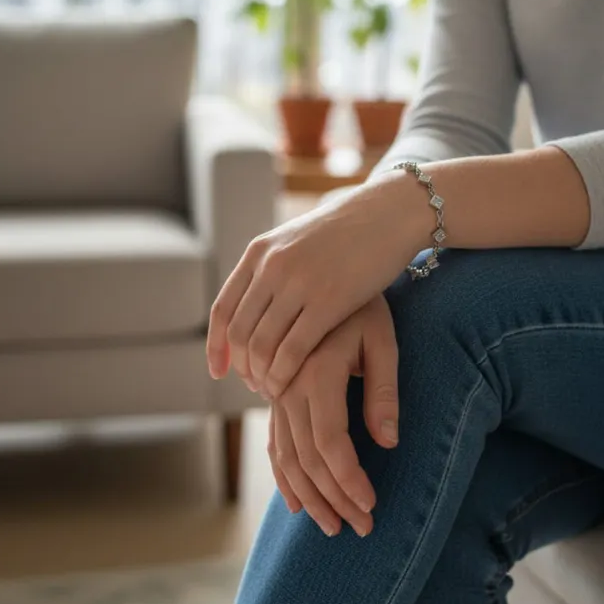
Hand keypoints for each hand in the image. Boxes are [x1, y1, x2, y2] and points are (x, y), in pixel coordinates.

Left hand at [206, 170, 423, 397]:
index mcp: (259, 252)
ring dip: (262, 376)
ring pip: (262, 345)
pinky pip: (293, 350)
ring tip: (273, 390)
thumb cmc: (346, 233)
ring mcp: (298, 283)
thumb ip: (271, 269)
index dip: (216, 346)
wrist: (387, 213)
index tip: (218, 372)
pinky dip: (284, 375)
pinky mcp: (328, 301)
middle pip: (240, 332)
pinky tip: (289, 388)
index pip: (223, 309)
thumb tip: (251, 305)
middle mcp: (272, 266)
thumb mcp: (296, 242)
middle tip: (254, 386)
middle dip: (242, 367)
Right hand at [267, 294, 398, 537]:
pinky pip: (272, 440)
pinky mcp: (275, 389)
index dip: (348, 480)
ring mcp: (276, 386)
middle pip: (305, 456)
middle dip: (332, 498)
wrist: (331, 269)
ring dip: (308, 495)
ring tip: (334, 526)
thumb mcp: (383, 339)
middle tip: (361, 529)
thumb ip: (383, 390)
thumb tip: (388, 442)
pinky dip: (283, 474)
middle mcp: (287, 380)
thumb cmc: (366, 304)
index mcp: (315, 368)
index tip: (371, 506)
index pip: (329, 442)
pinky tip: (296, 502)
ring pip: (284, 454)